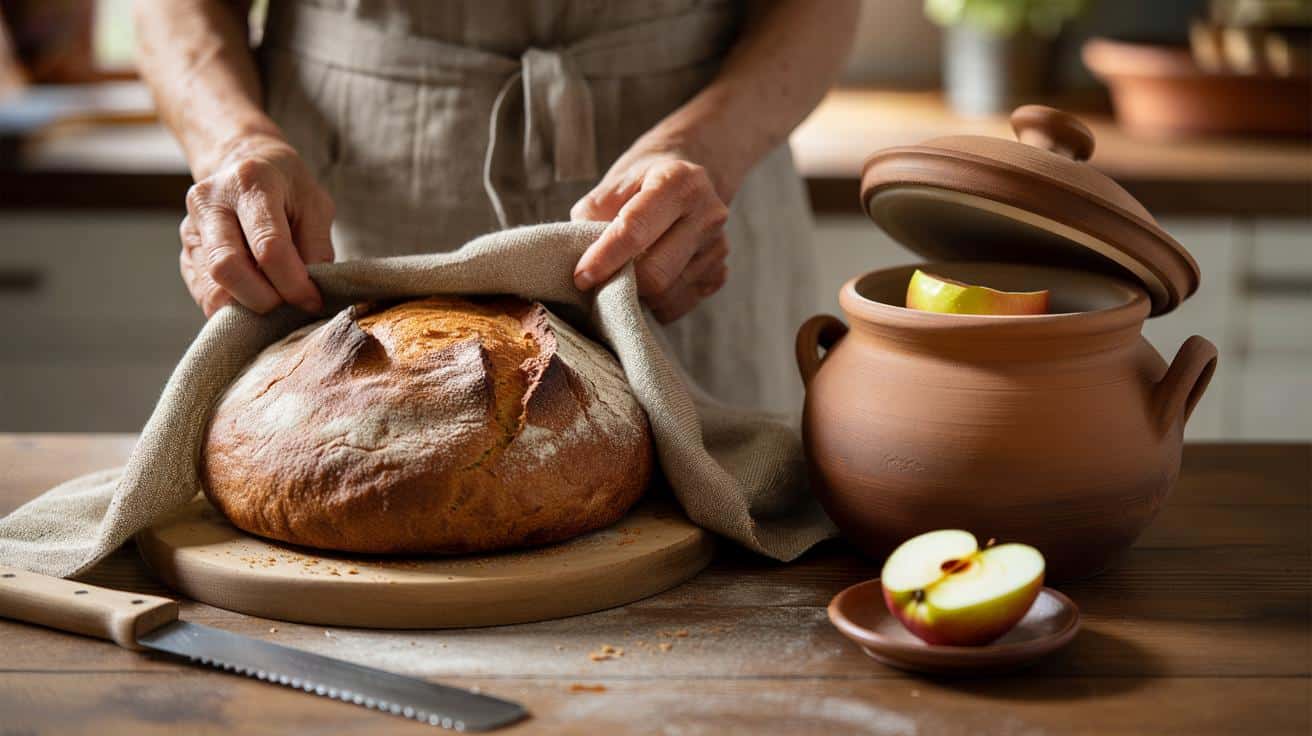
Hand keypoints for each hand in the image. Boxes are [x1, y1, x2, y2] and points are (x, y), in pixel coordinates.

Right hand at [179, 134, 334, 317]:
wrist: (245, 165)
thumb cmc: (288, 188)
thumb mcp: (316, 204)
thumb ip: (317, 247)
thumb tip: (310, 293)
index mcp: (250, 183)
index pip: (268, 245)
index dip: (293, 282)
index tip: (312, 300)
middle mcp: (211, 202)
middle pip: (227, 267)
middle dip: (263, 300)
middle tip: (290, 308)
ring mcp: (191, 228)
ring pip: (210, 286)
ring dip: (247, 308)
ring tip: (275, 307)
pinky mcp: (185, 252)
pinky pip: (203, 293)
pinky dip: (232, 308)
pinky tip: (255, 301)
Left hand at [571, 145, 730, 323]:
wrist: (686, 181)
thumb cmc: (643, 183)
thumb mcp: (613, 184)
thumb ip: (594, 216)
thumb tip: (586, 261)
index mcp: (678, 181)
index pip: (635, 230)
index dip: (604, 259)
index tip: (581, 277)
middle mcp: (707, 212)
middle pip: (656, 273)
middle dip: (622, 283)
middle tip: (600, 282)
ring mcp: (718, 246)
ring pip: (668, 295)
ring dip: (639, 296)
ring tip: (625, 277)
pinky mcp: (720, 273)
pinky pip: (680, 305)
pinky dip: (657, 304)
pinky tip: (649, 282)